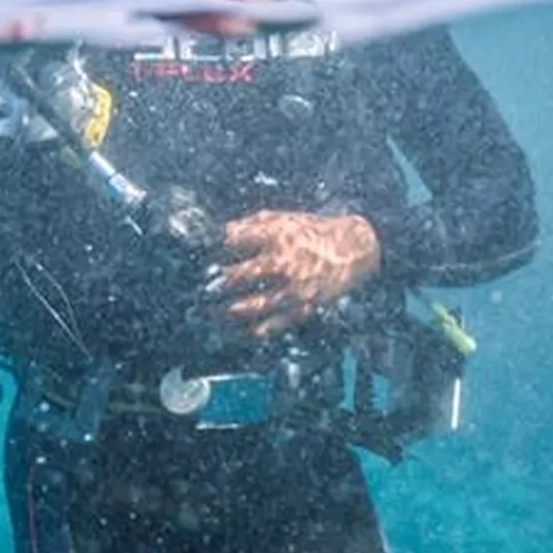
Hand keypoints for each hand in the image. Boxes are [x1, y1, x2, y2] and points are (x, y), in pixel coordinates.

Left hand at [208, 211, 381, 339]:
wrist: (355, 248)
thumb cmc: (310, 231)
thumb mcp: (282, 219)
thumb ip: (249, 225)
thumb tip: (219, 234)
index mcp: (276, 234)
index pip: (234, 241)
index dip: (212, 249)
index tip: (196, 257)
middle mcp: (284, 260)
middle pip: (241, 275)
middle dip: (218, 283)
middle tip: (202, 290)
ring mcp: (295, 286)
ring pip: (256, 304)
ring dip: (232, 310)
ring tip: (218, 313)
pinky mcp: (307, 304)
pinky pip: (279, 322)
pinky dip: (260, 330)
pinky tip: (245, 333)